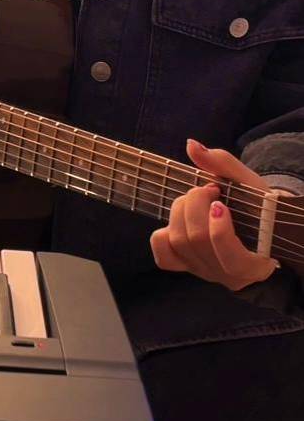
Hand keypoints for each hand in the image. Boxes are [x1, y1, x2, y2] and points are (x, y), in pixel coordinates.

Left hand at [149, 138, 277, 290]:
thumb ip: (223, 164)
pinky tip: (176, 221)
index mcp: (253, 263)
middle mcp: (227, 275)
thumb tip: (191, 146)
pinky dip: (162, 235)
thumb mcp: (250, 185)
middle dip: (195, 205)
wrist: (258, 226)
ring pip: (179, 243)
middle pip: (197, 241)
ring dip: (180, 211)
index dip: (220, 230)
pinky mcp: (187, 267)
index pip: (232, 259)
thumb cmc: (258, 208)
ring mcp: (205, 272)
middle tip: (208, 190)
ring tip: (195, 198)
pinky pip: (164, 257)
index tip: (220, 202)